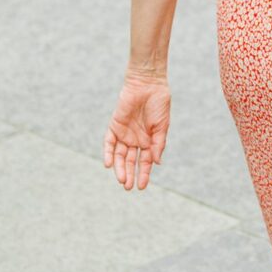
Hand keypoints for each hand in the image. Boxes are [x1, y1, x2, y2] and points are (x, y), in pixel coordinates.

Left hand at [105, 71, 169, 191]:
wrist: (148, 84)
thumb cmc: (159, 103)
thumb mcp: (162, 126)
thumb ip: (159, 144)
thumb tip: (156, 163)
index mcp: (149, 141)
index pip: (145, 162)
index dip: (144, 174)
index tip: (142, 187)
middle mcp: (135, 140)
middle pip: (130, 161)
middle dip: (129, 174)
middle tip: (128, 187)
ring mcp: (124, 134)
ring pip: (119, 155)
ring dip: (120, 168)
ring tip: (121, 180)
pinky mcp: (114, 126)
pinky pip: (109, 143)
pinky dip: (108, 153)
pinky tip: (109, 164)